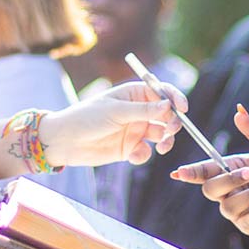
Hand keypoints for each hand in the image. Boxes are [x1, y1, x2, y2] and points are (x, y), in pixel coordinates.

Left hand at [40, 81, 182, 166]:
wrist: (64, 141)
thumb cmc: (86, 118)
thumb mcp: (116, 111)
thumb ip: (144, 110)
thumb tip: (169, 105)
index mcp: (134, 94)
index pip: (162, 92)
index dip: (175, 98)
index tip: (183, 109)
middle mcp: (137, 111)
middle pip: (166, 115)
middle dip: (173, 123)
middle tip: (171, 130)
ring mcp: (134, 130)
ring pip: (160, 135)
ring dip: (165, 141)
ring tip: (160, 147)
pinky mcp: (129, 148)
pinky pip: (145, 151)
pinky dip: (143, 154)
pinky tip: (132, 156)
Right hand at [170, 106, 248, 240]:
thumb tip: (239, 110)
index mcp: (230, 169)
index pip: (204, 172)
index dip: (190, 172)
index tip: (179, 173)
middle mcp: (229, 191)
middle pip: (210, 190)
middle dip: (229, 180)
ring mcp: (238, 210)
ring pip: (228, 206)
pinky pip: (245, 220)